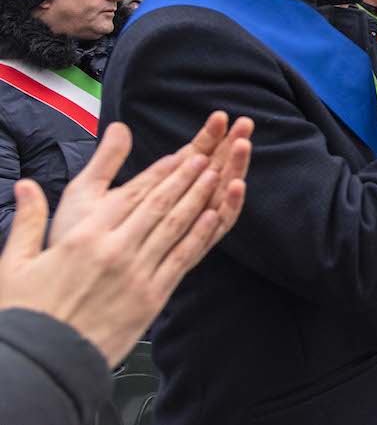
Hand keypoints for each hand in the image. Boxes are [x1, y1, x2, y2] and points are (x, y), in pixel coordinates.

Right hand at [1, 116, 251, 366]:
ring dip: (196, 198)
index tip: (176, 157)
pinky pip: (180, 259)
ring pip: (174, 226)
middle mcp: (114, 250)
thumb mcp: (14, 264)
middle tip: (203, 157)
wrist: (42, 363)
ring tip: (214, 176)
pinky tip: (211, 218)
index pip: (128, 195)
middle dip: (183, 178)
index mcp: (83, 237)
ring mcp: (136, 274)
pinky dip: (198, 235)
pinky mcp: (151, 299)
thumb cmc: (25, 314)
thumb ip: (28, 220)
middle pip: (157, 205)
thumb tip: (25, 185)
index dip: (156, 173)